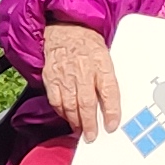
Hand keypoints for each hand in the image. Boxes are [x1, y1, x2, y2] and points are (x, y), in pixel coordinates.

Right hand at [41, 22, 120, 137]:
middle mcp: (82, 69)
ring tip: (80, 131)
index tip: (112, 126)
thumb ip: (108, 77)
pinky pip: (55, 100)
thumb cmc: (88, 43)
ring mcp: (64, 74)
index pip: (109, 91)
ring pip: (69, 105)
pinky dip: (62, 112)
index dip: (111, 111)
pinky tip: (67, 117)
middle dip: (90, 123)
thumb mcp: (106, 54)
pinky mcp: (50, 77)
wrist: (63, 28)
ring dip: (75, 121)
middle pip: (86, 102)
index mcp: (101, 62)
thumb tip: (114, 102)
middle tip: (92, 136)